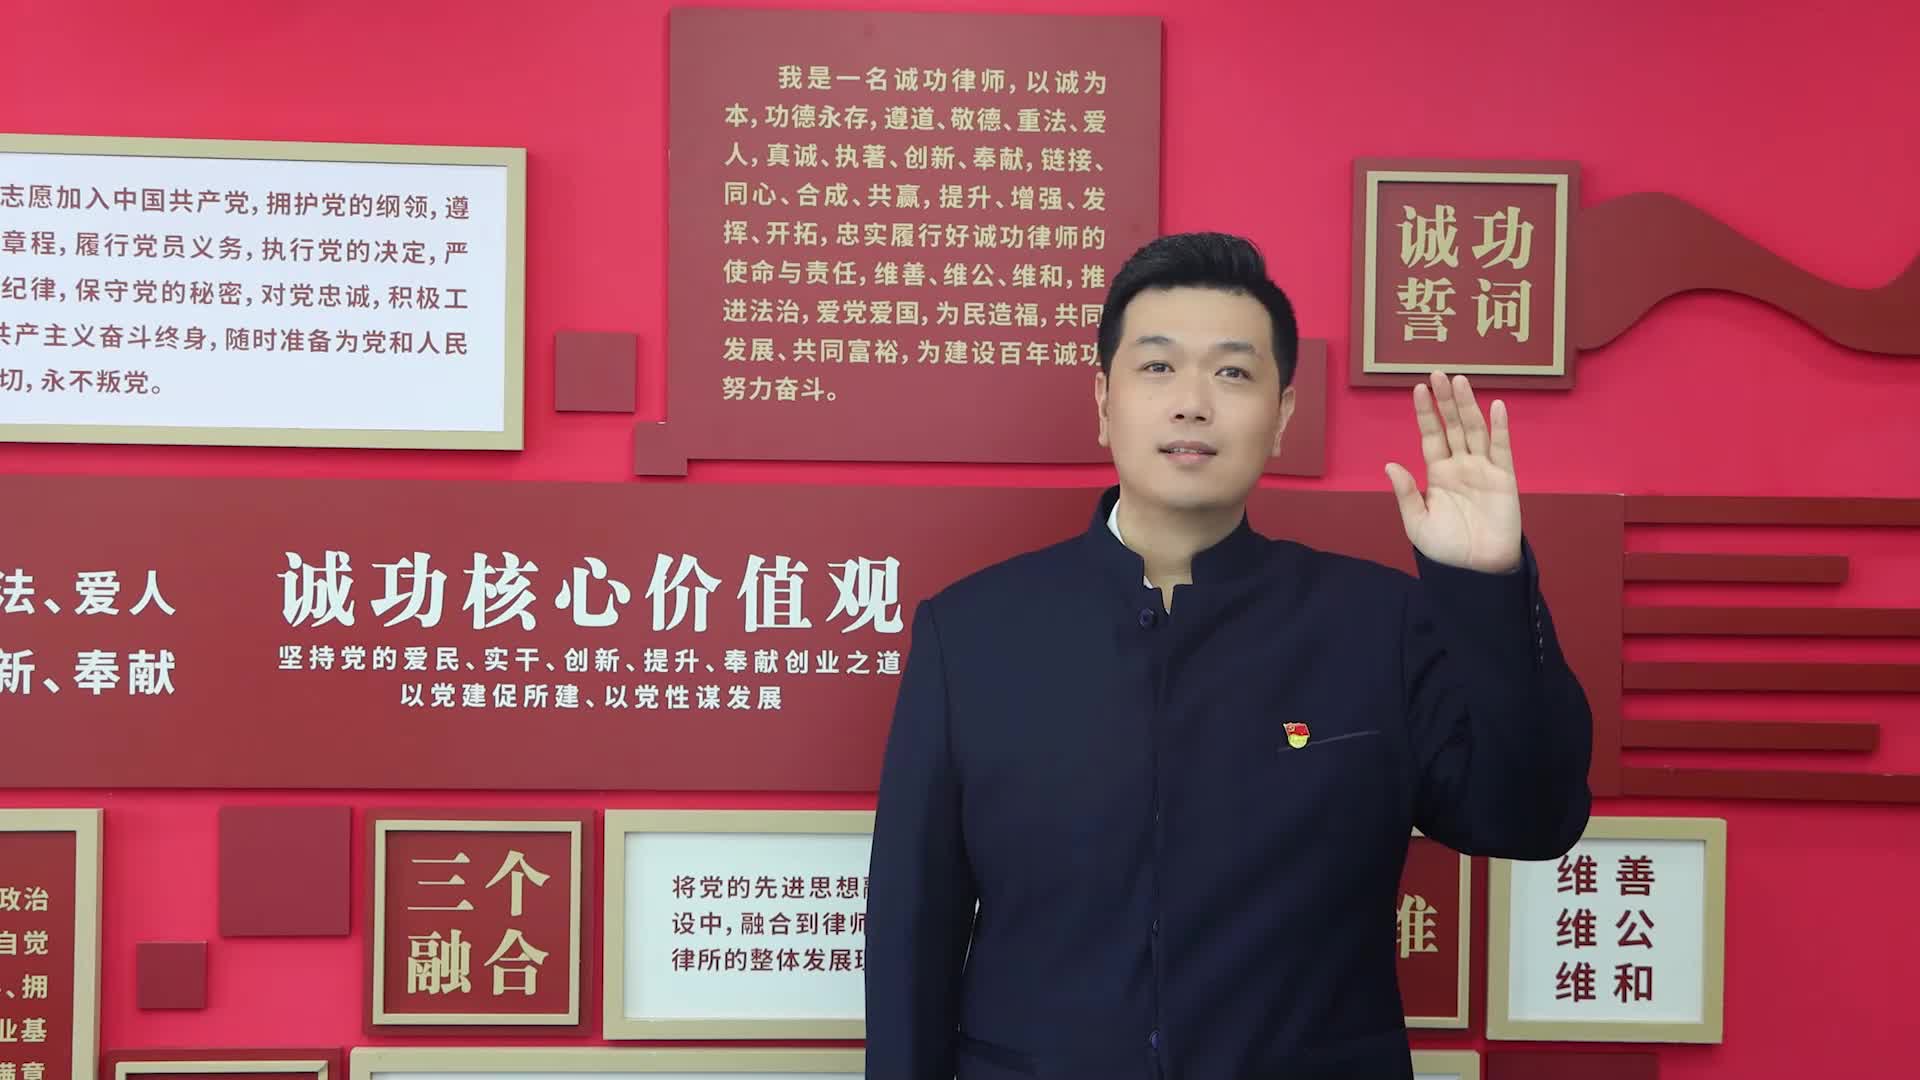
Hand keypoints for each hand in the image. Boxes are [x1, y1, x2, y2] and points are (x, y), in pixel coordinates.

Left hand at [1385, 371, 1522, 573]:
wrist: (1476, 570)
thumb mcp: (1417, 522)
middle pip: (1453, 426)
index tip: (1418, 389)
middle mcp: (1460, 466)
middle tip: (1439, 373)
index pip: (1431, 436)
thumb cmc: (1446, 549)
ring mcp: (1483, 469)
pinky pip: (1502, 449)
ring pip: (1475, 430)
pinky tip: (1497, 406)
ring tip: (1461, 380)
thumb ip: (1405, 494)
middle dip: (1446, 401)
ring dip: (1468, 406)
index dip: (1426, 413)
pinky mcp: (1504, 478)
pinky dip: (1500, 428)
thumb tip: (1390, 464)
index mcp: (1438, 474)